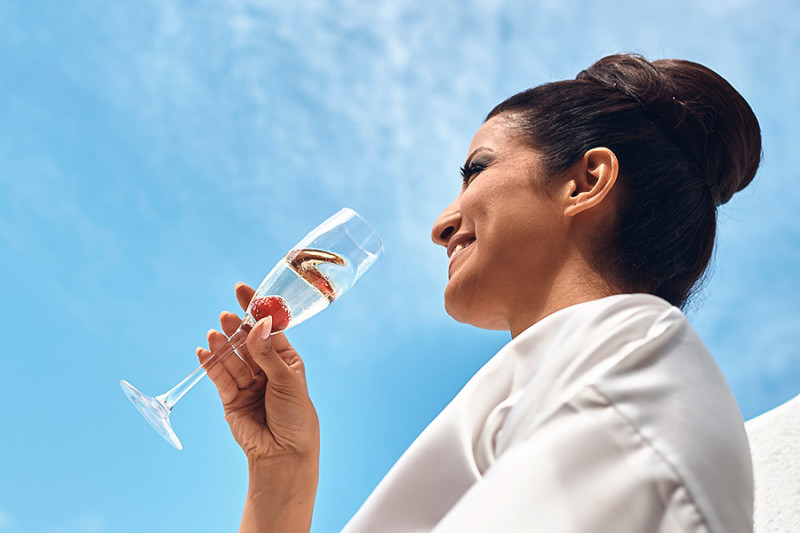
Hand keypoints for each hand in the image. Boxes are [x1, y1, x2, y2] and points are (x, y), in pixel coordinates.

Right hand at [197, 283, 319, 463]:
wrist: (284, 455)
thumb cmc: (295, 417)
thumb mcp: (286, 381)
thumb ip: (267, 354)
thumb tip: (257, 324)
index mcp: (286, 361)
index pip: (269, 329)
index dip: (256, 310)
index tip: (241, 290)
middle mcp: (266, 370)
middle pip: (247, 342)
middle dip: (236, 328)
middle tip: (226, 315)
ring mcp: (248, 384)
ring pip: (232, 359)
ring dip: (223, 346)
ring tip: (214, 334)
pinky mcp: (231, 399)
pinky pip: (219, 377)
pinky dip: (211, 364)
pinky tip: (204, 351)